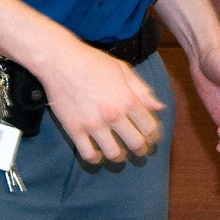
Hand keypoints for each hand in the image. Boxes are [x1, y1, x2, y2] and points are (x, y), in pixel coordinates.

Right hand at [40, 37, 164, 164]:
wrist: (60, 61)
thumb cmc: (93, 62)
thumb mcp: (123, 70)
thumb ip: (142, 90)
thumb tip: (159, 108)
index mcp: (127, 98)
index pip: (150, 127)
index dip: (154, 135)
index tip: (151, 136)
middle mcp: (112, 114)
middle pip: (136, 144)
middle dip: (141, 149)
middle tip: (139, 149)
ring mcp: (93, 124)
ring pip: (114, 154)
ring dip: (121, 157)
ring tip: (120, 153)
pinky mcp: (74, 129)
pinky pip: (88, 154)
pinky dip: (96, 159)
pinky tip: (99, 153)